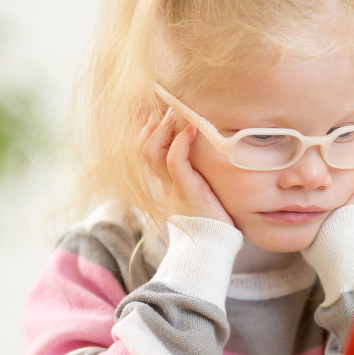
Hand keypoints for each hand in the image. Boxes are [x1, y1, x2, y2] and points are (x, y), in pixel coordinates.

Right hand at [139, 108, 233, 224]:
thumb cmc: (211, 220)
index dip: (144, 130)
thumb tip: (207, 155)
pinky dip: (180, 143)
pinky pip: (175, 161)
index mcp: (164, 183)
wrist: (210, 247)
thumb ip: (197, 175)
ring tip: (172, 112)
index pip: (146, 152)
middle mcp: (163, 183)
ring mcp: (171, 186)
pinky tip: (190, 129)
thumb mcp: (200, 191)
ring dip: (161, 129)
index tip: (150, 110)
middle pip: (142, 149)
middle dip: (149, 125)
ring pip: (151, 152)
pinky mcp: (185, 189)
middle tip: (161, 107)